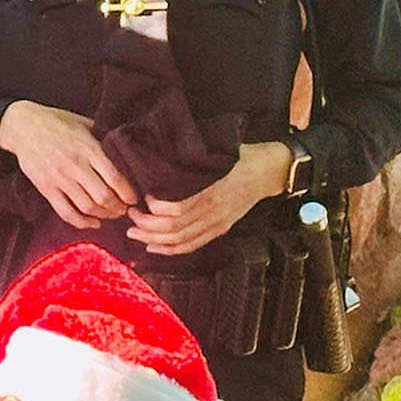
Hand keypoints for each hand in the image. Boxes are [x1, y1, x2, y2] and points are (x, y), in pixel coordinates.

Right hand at [0, 102, 137, 229]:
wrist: (24, 126)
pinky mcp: (45, 188)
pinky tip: (92, 223)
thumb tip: (124, 151)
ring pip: (87, 207)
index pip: (115, 178)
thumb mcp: (85, 123)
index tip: (134, 198)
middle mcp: (75, 165)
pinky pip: (65, 212)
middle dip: (118, 208)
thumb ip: (103, 139)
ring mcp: (59, 178)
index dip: (128, 193)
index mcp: (89, 149)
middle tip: (124, 210)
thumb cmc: (56, 122)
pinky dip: (81, 222)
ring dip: (103, 215)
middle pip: (104, 197)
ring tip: (111, 215)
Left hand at [126, 142, 288, 255]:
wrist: (271, 170)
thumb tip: (161, 151)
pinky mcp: (220, 229)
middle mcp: (215, 212)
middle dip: (147, 226)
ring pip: (181, 241)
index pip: (179, 209)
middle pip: (174, 229)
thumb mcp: (218, 151)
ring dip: (153, 240)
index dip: (157, 209)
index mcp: (213, 191)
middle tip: (129, 216)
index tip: (144, 198)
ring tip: (134, 231)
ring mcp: (218, 223)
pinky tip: (153, 247)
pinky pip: (192, 245)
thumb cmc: (242, 156)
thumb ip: (193, 156)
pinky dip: (171, 250)